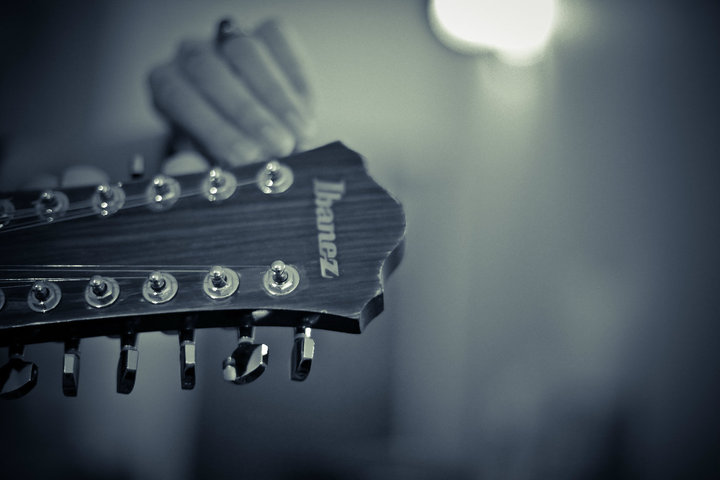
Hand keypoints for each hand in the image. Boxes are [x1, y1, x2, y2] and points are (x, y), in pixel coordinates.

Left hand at [148, 18, 314, 166]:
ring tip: (297, 135)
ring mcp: (229, 39)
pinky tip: (306, 114)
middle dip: (246, 112)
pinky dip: (296, 80)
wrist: (262, 134)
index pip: (176, 96)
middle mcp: (191, 56)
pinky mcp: (267, 32)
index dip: (211, 128)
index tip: (243, 157)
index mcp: (168, 85)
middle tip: (276, 146)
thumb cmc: (232, 148)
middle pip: (208, 70)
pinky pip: (278, 40)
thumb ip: (199, 170)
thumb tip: (192, 172)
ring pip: (245, 53)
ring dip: (276, 99)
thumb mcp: (213, 165)